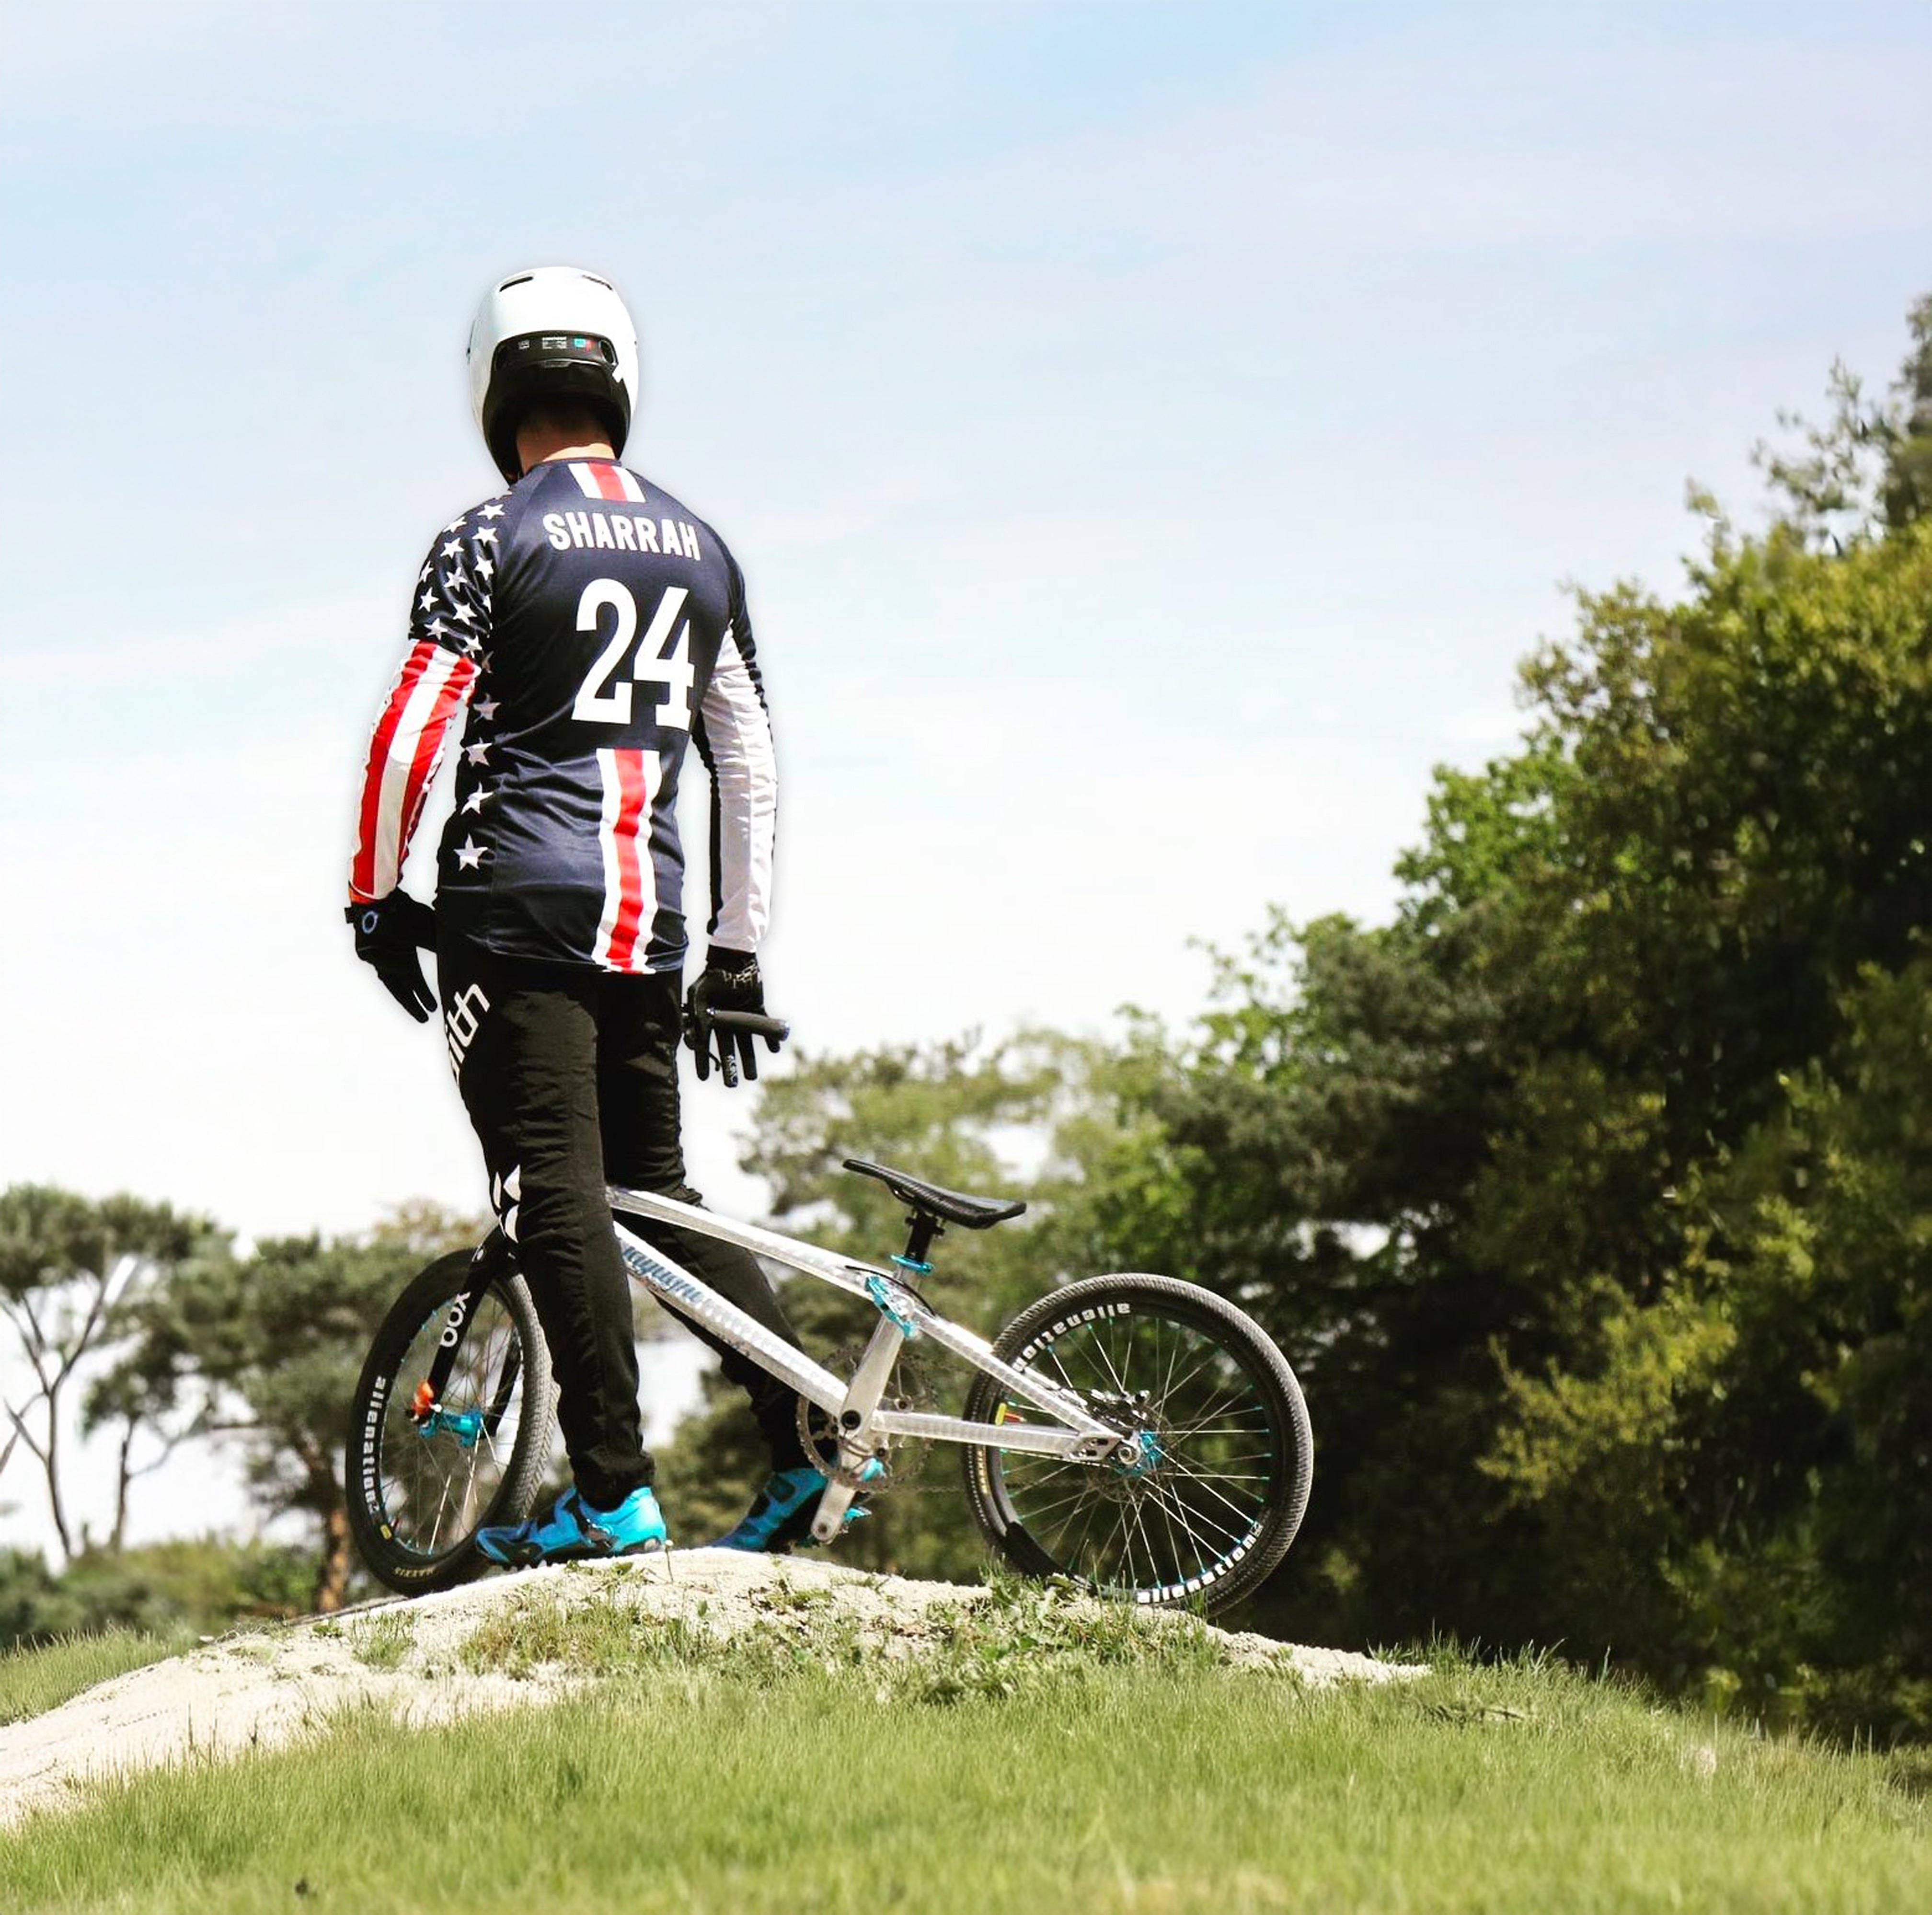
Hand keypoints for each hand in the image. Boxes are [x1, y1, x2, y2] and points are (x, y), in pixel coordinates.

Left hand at [346, 891, 437, 1022]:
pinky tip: (402, 963)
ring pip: (391, 977)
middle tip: (425, 1018)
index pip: (412, 980)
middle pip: (399, 986)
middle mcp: (389, 958)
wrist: (382, 895)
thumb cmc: (405, 910)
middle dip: (413, 1003)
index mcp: (403, 954)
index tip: (432, 1009)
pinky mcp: (363, 952)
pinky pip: (380, 963)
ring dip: (406, 993)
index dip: (420, 995)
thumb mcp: (425, 931)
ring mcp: (375, 956)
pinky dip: (391, 962)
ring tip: (425, 1003)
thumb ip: (434, 946)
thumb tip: (457, 959)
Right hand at [682, 947, 781, 1086]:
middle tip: (732, 1085)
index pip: (706, 1045)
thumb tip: (696, 1040)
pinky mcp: (758, 1009)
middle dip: (729, 1067)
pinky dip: (770, 1038)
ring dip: (749, 1060)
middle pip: (728, 1049)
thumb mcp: (699, 996)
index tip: (704, 1077)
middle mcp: (726, 1021)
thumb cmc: (714, 977)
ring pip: (746, 1043)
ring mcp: (742, 1016)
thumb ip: (697, 1017)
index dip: (704, 1061)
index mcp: (710, 1020)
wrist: (734, 959)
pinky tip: (775, 1049)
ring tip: (751, 1077)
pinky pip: (765, 1027)